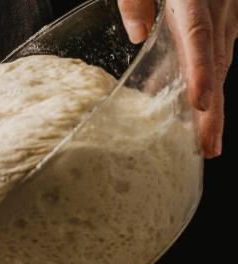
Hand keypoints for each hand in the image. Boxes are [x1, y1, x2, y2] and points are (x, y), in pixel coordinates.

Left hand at [118, 0, 237, 157]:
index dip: (201, 73)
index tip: (200, 106)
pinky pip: (222, 46)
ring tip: (206, 138)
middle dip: (213, 108)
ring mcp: (227, 6)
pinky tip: (204, 98)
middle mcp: (218, 2)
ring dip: (216, 99)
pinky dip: (213, 76)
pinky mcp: (225, 8)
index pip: (198, 38)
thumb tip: (138, 35)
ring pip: (224, 57)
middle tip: (207, 147)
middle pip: (217, 60)